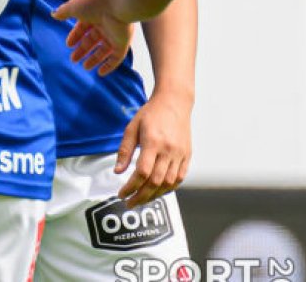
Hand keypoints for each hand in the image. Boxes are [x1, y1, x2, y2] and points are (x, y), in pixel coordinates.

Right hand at [53, 0, 133, 75]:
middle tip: (73, 59)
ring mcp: (115, 35)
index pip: (83, 28)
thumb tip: (54, 15)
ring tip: (84, 67)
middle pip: (92, 40)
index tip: (68, 45)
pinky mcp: (123, 43)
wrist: (117, 3)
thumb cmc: (93, 3)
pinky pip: (116, 57)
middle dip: (83, 50)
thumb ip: (63, 12)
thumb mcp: (73, 7)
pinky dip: (109, 66)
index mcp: (93, 15)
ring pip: (104, 50)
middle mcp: (105, 25)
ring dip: (94, 58)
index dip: (76, 36)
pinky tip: (100, 73)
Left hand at [115, 91, 192, 206]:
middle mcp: (169, 150)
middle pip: (156, 182)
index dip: (131, 187)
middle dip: (141, 196)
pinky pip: (180, 178)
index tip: (121, 194)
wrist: (174, 103)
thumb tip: (117, 172)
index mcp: (153, 142)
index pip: (142, 172)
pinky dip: (169, 188)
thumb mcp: (131, 128)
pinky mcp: (187, 156)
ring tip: (141, 199)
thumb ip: (125, 151)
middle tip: (129, 203)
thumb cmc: (150, 114)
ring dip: (155, 195)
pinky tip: (158, 192)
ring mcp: (181, 154)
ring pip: (169, 183)